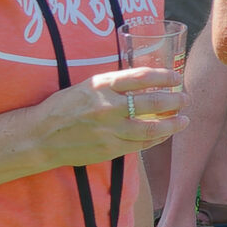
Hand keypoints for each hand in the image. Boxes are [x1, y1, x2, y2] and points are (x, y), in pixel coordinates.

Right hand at [35, 69, 184, 167]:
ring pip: (150, 128)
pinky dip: (155, 139)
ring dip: (172, 124)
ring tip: (184, 120)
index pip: (141, 77)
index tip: (176, 78)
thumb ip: (113, 85)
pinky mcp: (109, 149)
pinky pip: (140, 145)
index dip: (164, 77)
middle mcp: (107, 107)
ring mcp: (109, 130)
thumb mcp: (86, 86)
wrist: (40, 136)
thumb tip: (145, 81)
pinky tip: (164, 134)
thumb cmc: (64, 107)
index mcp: (101, 85)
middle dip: (174, 101)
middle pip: (151, 103)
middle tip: (185, 99)